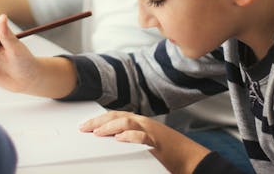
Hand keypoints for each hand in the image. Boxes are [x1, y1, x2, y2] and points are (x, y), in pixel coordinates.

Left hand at [80, 111, 210, 173]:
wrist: (189, 157)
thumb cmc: (166, 151)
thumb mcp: (143, 141)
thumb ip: (128, 138)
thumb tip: (109, 141)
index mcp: (138, 122)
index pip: (114, 115)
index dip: (98, 119)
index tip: (84, 125)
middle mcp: (143, 123)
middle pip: (117, 116)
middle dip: (98, 121)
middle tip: (84, 128)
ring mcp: (150, 130)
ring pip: (127, 121)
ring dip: (110, 126)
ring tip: (97, 133)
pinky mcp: (157, 142)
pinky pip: (142, 136)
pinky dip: (130, 136)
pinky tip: (119, 139)